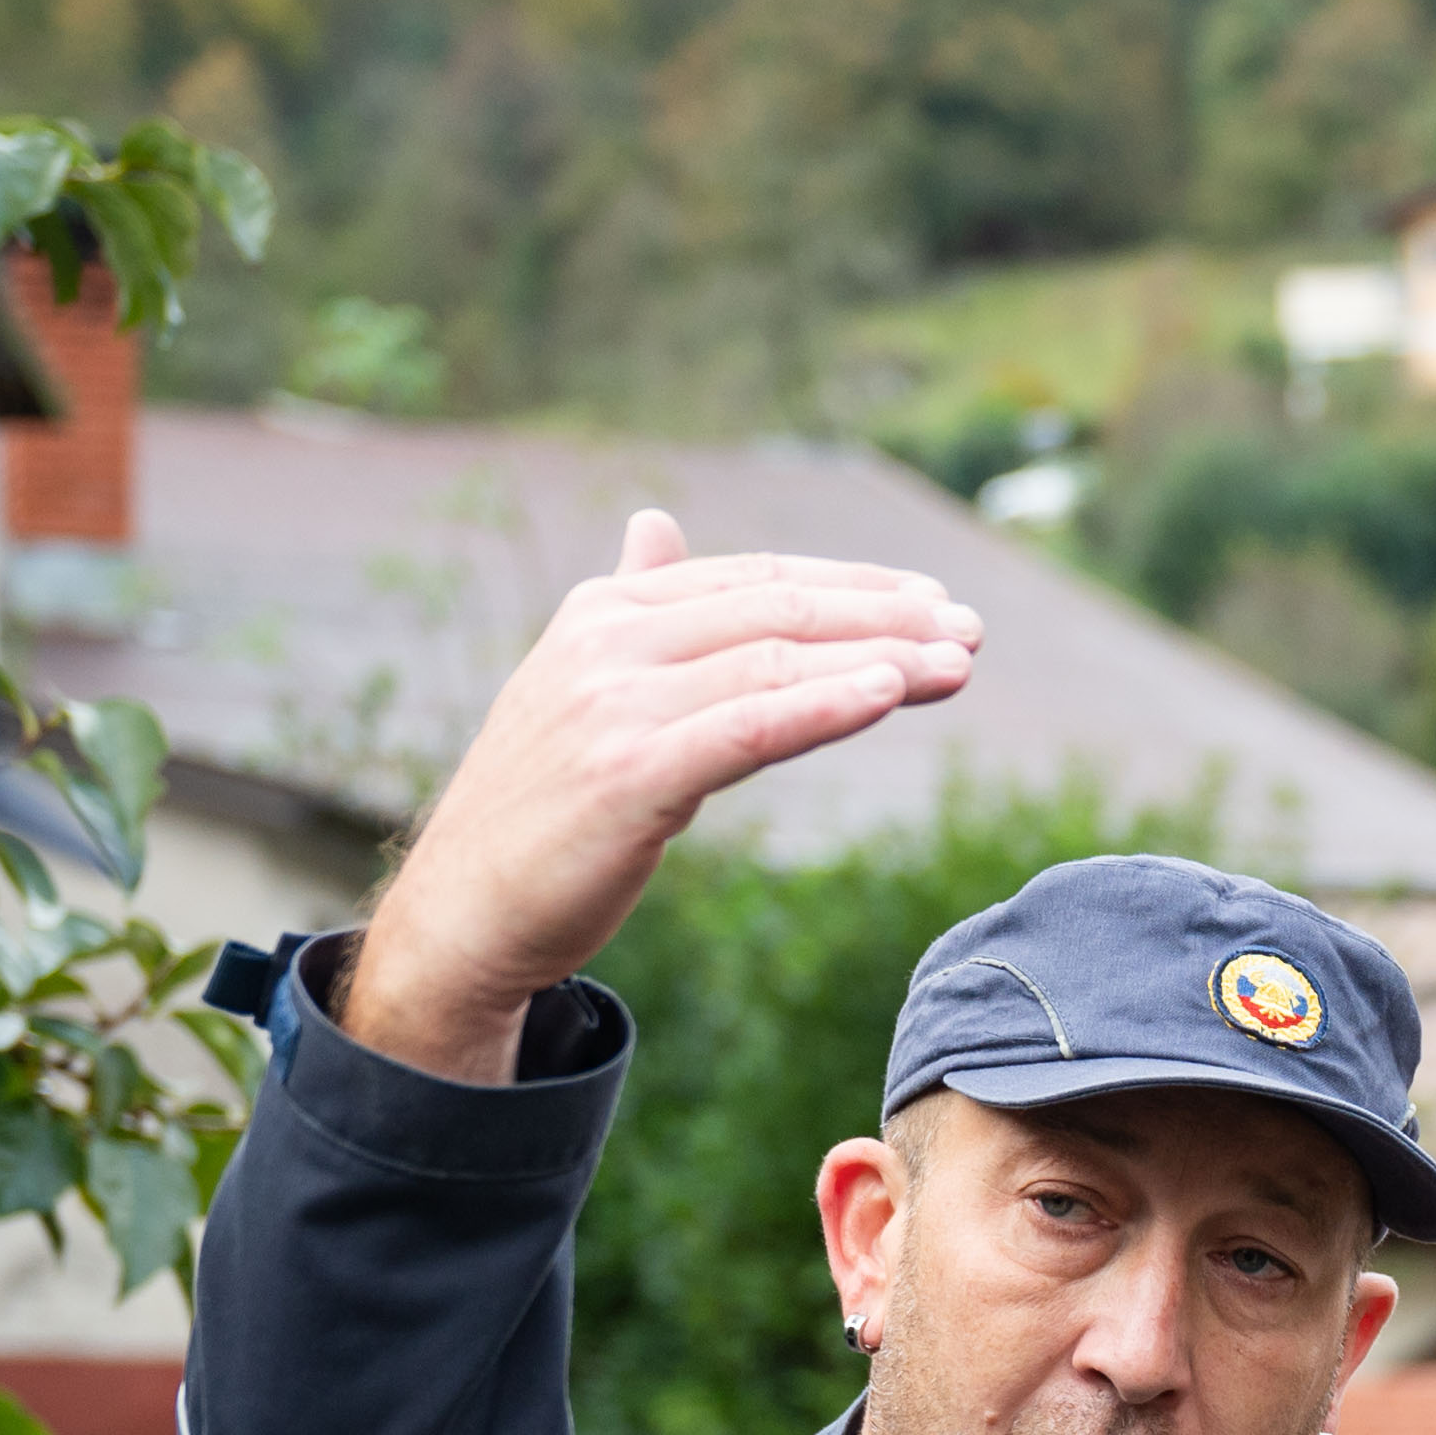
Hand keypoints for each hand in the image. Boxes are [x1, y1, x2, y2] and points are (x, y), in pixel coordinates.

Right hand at [340, 509, 981, 1081]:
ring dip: (882, 658)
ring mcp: (615, 704)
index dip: (854, 584)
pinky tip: (891, 692)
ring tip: (959, 663)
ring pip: (776, 662)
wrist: (465, 910)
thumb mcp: (583, 686)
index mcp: (605, 611)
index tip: (932, 598)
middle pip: (779, 609)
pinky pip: (751, 726)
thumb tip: (657, 525)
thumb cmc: (540, 807)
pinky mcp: (631, 773)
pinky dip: (828, 703)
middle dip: (887, 615)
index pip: (755, 579)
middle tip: (970, 627)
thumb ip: (634, 608)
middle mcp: (608, 641)